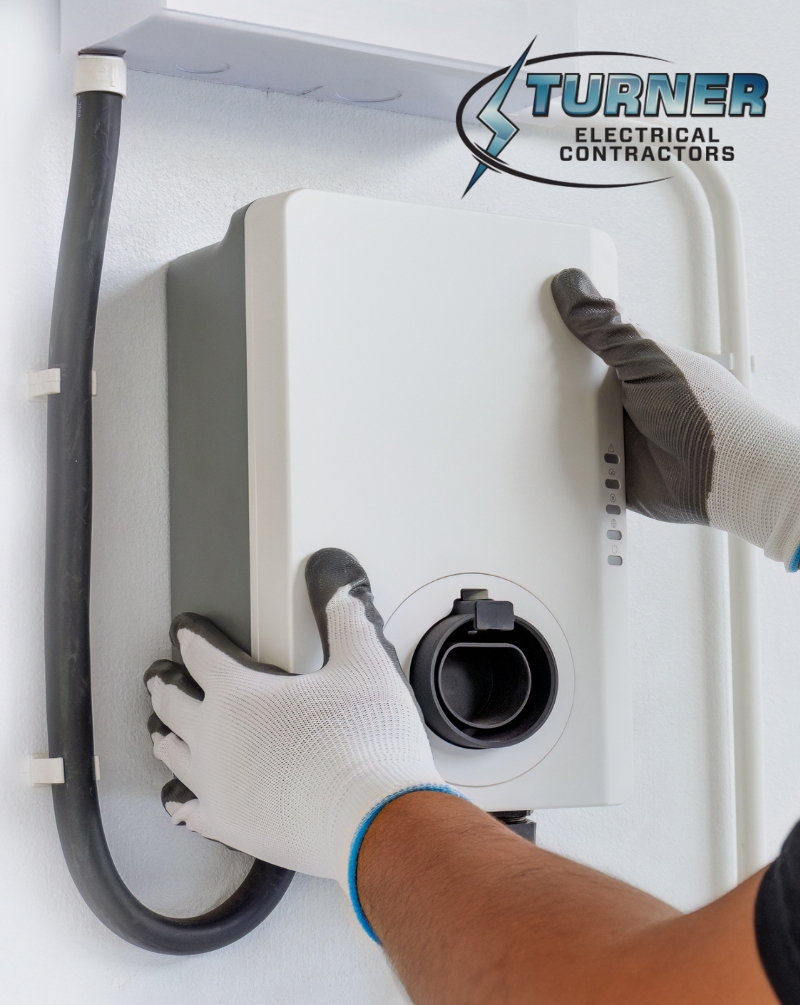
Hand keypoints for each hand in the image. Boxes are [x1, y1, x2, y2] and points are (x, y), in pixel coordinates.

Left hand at [144, 548, 451, 932]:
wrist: (373, 822)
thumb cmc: (367, 746)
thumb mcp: (365, 664)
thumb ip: (346, 616)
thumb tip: (339, 578)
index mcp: (239, 693)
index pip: (201, 654)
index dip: (190, 636)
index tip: (183, 630)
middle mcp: (215, 738)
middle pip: (173, 702)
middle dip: (164, 683)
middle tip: (158, 674)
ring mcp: (217, 785)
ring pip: (173, 753)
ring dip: (164, 734)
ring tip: (160, 727)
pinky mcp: (230, 826)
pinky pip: (189, 809)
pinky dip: (180, 798)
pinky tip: (179, 799)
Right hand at [551, 268, 799, 569]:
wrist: (724, 475)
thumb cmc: (709, 414)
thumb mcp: (648, 359)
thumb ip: (608, 328)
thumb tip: (575, 287)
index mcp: (636, 367)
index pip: (587, 348)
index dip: (560, 342)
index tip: (530, 332)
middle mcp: (627, 402)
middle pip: (572, 391)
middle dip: (552, 390)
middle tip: (528, 383)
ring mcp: (619, 439)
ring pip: (571, 430)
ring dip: (561, 430)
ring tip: (540, 422)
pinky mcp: (612, 475)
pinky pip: (577, 468)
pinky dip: (567, 464)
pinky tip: (555, 458)